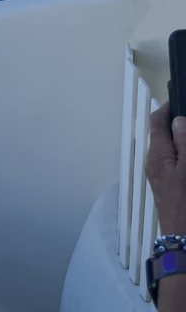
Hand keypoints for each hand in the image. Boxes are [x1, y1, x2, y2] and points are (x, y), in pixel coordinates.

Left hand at [146, 102, 185, 234]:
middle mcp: (154, 161)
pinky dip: (180, 152)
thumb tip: (178, 120)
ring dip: (179, 138)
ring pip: (168, 147)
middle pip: (162, 133)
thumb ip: (183, 143)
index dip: (167, 108)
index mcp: (158, 154)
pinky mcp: (166, 183)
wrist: (183, 236)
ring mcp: (159, 173)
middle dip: (176, 123)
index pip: (157, 122)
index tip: (179, 99)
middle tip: (185, 115)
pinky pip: (173, 160)